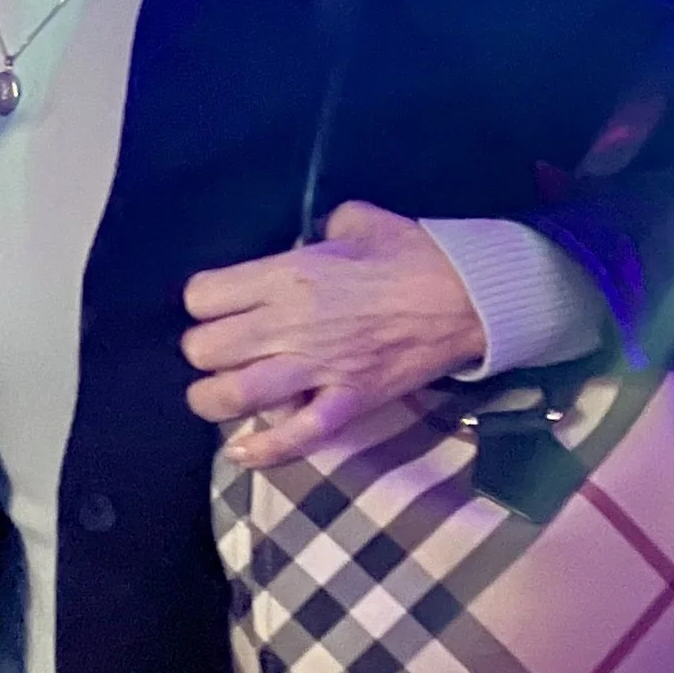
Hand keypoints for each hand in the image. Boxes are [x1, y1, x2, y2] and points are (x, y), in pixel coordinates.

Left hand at [183, 199, 485, 469]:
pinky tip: (241, 452)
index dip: (203, 303)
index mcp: (287, 275)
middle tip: (220, 350)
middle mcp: (290, 323)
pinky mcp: (348, 402)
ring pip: (234, 395)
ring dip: (212, 400)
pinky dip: (265, 450)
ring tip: (215, 396)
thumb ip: (320, 229)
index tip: (217, 306)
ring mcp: (318, 368)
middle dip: (203, 351)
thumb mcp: (358, 220)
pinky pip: (297, 436)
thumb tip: (308, 240)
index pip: (203, 296)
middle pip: (206, 349)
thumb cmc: (414, 253)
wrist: (470, 297)